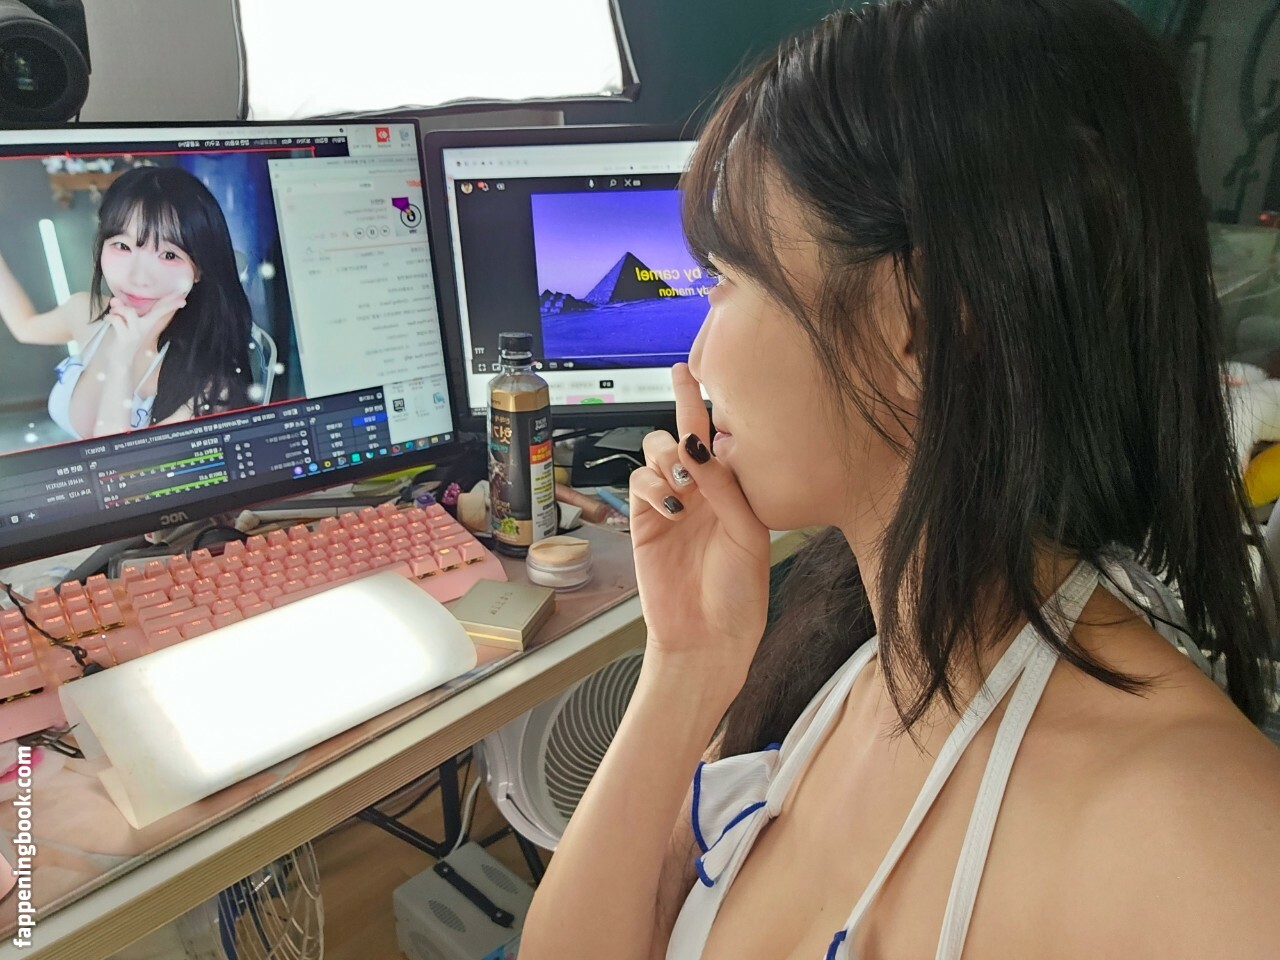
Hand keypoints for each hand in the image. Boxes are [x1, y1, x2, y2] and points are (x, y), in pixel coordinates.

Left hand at [103, 291, 186, 360]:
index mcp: (147, 324)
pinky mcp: (125, 337)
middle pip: (159, 311)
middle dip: (169, 303)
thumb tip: (115, 299)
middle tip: (181, 299)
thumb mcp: (128, 325)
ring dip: (119, 309)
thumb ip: (122, 310)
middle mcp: (145, 327)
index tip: (184, 299)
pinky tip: (108, 319)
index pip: (161, 310)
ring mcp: (136, 332)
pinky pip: (117, 320)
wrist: (120, 361)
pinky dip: (110, 317)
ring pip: (130, 312)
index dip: (172, 303)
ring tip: (114, 312)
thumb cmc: (124, 341)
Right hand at [629, 363, 770, 693]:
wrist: (707, 638)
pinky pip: (638, 483)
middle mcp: (700, 491)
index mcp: (731, 490)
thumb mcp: (747, 534)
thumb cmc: (739, 593)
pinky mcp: (644, 522)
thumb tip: (697, 443)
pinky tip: (671, 504)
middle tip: (685, 400)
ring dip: (667, 455)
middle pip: (680, 434)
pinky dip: (651, 484)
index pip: (717, 436)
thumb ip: (723, 487)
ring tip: (683, 480)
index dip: (703, 402)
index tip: (691, 369)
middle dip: (681, 410)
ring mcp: (670, 504)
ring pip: (655, 453)